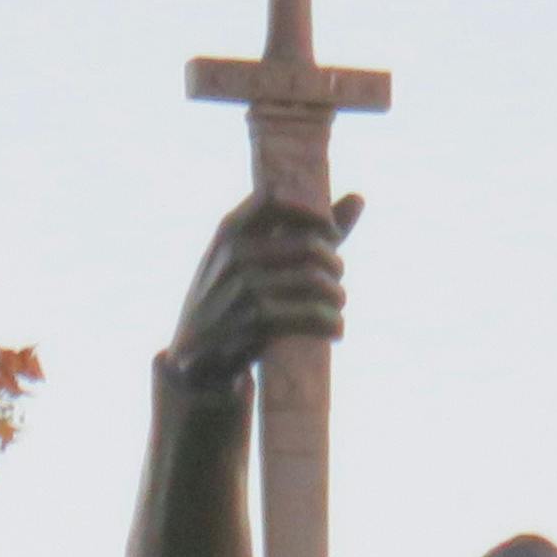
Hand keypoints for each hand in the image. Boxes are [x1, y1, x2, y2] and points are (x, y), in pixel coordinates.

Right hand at [167, 190, 356, 382]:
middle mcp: (235, 255)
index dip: (312, 213)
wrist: (197, 359)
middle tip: (337, 283)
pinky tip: (335, 330)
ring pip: (315, 280)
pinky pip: (312, 315)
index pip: (275, 198)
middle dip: (335, 265)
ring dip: (337, 296)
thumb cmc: (235, 298)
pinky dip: (332, 323)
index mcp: (230, 230)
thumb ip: (307, 228)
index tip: (328, 235)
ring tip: (336, 308)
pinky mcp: (257, 322)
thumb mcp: (253, 258)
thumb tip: (359, 197)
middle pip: (309, 245)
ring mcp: (243, 288)